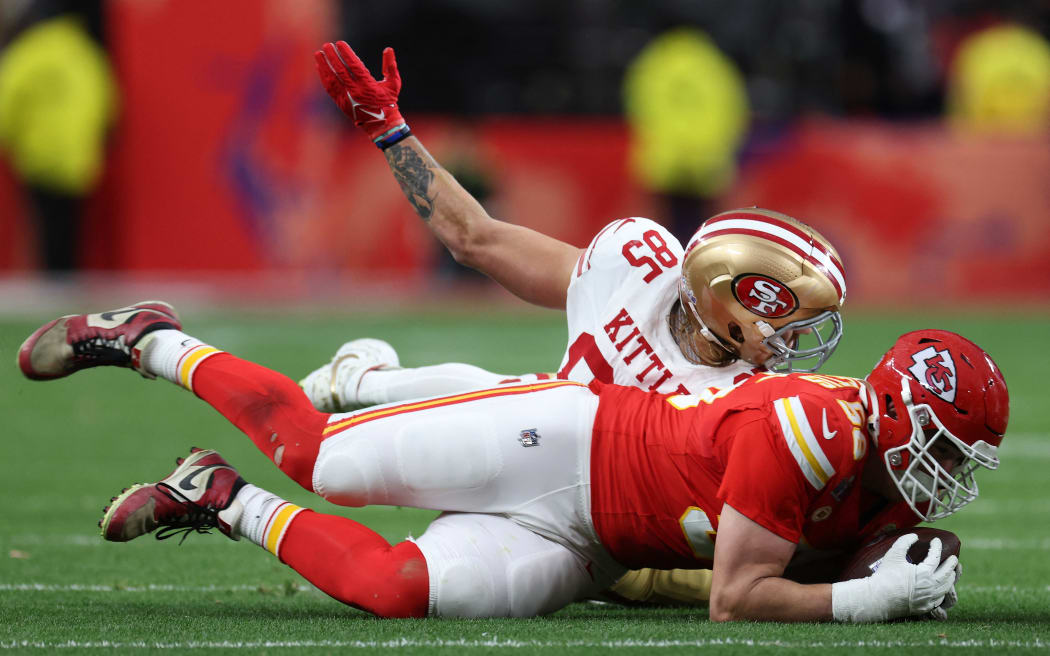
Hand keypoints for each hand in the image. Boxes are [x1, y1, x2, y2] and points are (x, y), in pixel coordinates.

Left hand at [315, 41, 408, 146]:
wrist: (381, 125)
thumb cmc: (389, 102)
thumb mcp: (394, 84)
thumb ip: (390, 66)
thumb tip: (388, 49)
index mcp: (368, 86)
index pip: (354, 66)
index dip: (346, 54)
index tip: (340, 43)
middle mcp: (355, 92)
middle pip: (340, 71)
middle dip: (332, 57)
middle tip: (327, 45)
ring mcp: (346, 98)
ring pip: (332, 79)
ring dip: (324, 65)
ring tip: (318, 53)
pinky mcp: (341, 103)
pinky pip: (330, 88)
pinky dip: (324, 77)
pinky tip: (320, 67)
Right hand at [832, 533, 959, 621]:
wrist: (878, 598)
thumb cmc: (885, 575)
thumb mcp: (893, 554)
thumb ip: (905, 542)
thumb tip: (915, 536)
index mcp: (924, 573)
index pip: (935, 557)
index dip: (937, 546)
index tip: (936, 540)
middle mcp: (930, 587)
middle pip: (947, 573)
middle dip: (952, 564)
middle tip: (953, 557)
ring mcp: (929, 599)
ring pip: (947, 588)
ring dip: (951, 578)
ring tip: (950, 572)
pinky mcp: (925, 607)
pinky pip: (940, 599)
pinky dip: (944, 592)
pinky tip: (942, 588)